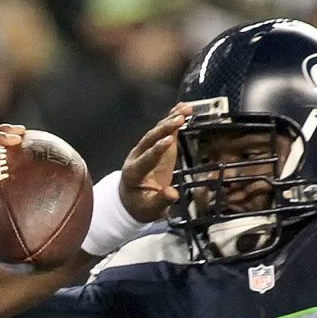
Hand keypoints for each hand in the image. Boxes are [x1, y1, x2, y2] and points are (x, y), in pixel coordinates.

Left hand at [118, 104, 191, 222]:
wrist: (131, 199)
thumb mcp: (151, 210)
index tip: (169, 141)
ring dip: (169, 120)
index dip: (157, 150)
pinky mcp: (154, 145)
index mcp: (134, 174)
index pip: (145, 159)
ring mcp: (145, 149)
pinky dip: (171, 118)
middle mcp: (137, 157)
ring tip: (185, 110)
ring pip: (155, 131)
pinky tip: (183, 107)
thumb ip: (161, 201)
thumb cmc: (141, 205)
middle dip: (164, 129)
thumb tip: (173, 194)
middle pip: (149, 140)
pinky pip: (162, 130)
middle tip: (179, 119)